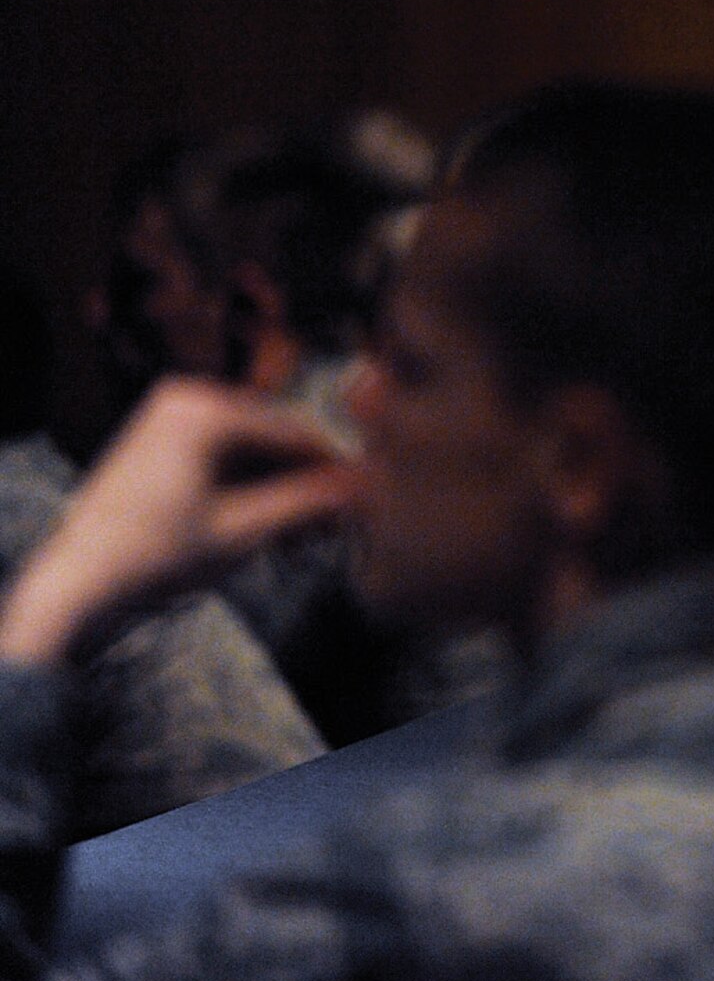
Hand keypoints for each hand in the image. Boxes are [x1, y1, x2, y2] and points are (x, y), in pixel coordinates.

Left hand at [0, 380, 359, 665]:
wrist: (77, 582)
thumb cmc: (156, 555)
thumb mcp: (244, 530)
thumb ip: (309, 503)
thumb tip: (370, 488)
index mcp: (205, 409)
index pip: (294, 432)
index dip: (335, 468)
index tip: (368, 498)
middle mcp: (186, 398)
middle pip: (272, 439)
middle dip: (305, 483)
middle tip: (334, 528)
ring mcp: (168, 417)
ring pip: (250, 450)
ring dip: (280, 489)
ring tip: (302, 537)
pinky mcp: (158, 441)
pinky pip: (222, 455)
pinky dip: (248, 487)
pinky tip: (268, 525)